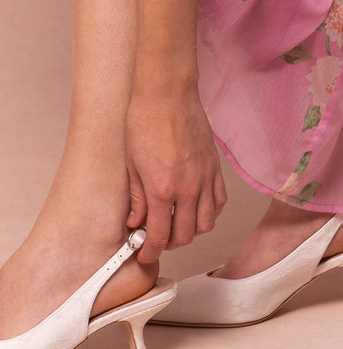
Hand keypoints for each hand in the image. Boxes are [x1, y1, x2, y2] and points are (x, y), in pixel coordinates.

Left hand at [125, 85, 226, 263]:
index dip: (150, 252)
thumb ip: (136, 198)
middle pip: (185, 236)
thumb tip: (135, 223)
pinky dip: (208, 213)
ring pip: (205, 224)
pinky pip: (218, 203)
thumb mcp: (131, 163)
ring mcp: (204, 178)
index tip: (144, 256)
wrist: (167, 92)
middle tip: (157, 241)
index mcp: (161, 188)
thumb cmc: (143, 121)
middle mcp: (187, 188)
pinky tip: (194, 209)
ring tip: (175, 226)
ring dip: (190, 232)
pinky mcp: (215, 168)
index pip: (159, 236)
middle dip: (169, 245)